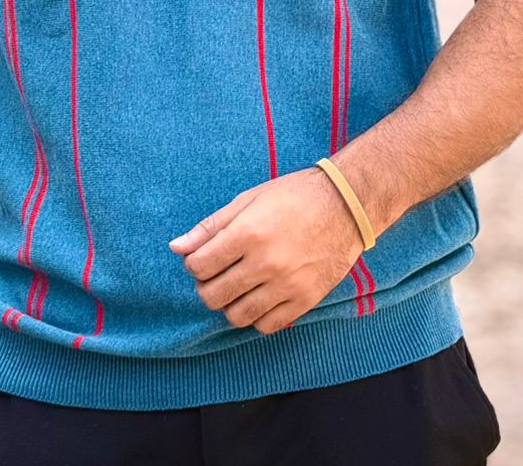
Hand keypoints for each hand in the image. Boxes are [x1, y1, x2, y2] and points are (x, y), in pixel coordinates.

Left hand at [167, 166, 366, 333]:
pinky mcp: (304, 300)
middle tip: (215, 276)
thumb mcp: (249, 199)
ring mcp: (286, 285)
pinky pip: (267, 326)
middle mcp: (265, 263)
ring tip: (236, 288)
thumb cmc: (294, 196)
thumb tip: (177, 247)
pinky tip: (258, 298)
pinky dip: (256, 317)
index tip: (203, 258)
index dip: (194, 264)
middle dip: (207, 287)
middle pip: (214, 296)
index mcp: (248, 233)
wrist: (346, 205)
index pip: (199, 266)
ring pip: (237, 316)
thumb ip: (211, 226)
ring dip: (229, 305)